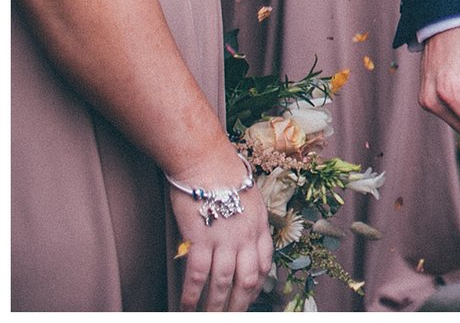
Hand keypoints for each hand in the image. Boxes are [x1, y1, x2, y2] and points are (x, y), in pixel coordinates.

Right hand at [170, 170, 271, 309]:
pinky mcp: (202, 238)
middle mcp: (247, 236)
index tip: (249, 297)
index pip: (265, 263)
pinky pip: (198, 275)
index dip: (258, 285)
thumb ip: (247, 219)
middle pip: (248, 279)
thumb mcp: (247, 196)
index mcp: (260, 225)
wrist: (207, 160)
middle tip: (231, 317)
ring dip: (215, 306)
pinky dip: (191, 295)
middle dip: (239, 304)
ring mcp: (226, 239)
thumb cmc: (223, 173)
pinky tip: (186, 307)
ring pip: (223, 283)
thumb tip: (238, 236)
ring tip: (208, 319)